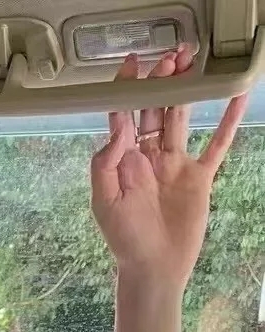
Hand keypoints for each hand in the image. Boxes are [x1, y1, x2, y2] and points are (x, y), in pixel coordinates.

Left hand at [91, 45, 246, 289]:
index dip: (127, 90)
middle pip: (155, 111)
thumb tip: (120, 128)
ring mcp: (175, 165)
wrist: (153, 267)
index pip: (124, 117)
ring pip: (181, 119)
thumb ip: (105, 164)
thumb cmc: (124, 239)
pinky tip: (234, 98)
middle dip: (161, 82)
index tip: (132, 65)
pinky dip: (227, 122)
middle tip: (171, 57)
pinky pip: (216, 145)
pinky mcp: (198, 177)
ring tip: (191, 63)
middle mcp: (149, 158)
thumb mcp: (104, 202)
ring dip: (185, 92)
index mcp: (124, 161)